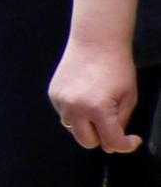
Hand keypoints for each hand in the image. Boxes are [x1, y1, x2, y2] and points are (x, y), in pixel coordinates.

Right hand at [51, 38, 144, 152]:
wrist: (95, 41)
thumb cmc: (117, 67)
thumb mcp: (129, 97)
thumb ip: (121, 122)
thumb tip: (112, 143)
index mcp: (98, 109)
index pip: (111, 142)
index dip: (126, 145)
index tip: (133, 140)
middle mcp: (75, 108)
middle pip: (87, 142)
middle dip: (102, 138)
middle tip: (113, 124)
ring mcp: (61, 102)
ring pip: (74, 129)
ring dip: (87, 125)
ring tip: (97, 107)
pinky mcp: (52, 95)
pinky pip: (65, 114)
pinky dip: (75, 112)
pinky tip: (85, 96)